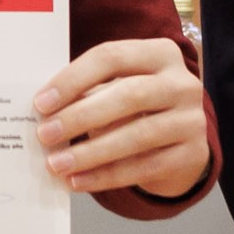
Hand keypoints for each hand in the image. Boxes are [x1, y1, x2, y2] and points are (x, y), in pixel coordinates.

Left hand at [34, 37, 210, 198]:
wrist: (180, 142)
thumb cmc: (136, 108)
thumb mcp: (119, 87)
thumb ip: (89, 91)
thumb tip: (45, 111)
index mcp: (160, 53)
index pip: (112, 57)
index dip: (74, 79)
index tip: (41, 103)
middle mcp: (182, 83)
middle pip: (128, 95)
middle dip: (80, 116)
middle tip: (45, 134)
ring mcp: (192, 120)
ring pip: (138, 135)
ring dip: (91, 152)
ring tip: (57, 163)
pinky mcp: (192, 154)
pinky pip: (145, 167)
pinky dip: (107, 176)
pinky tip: (78, 180)